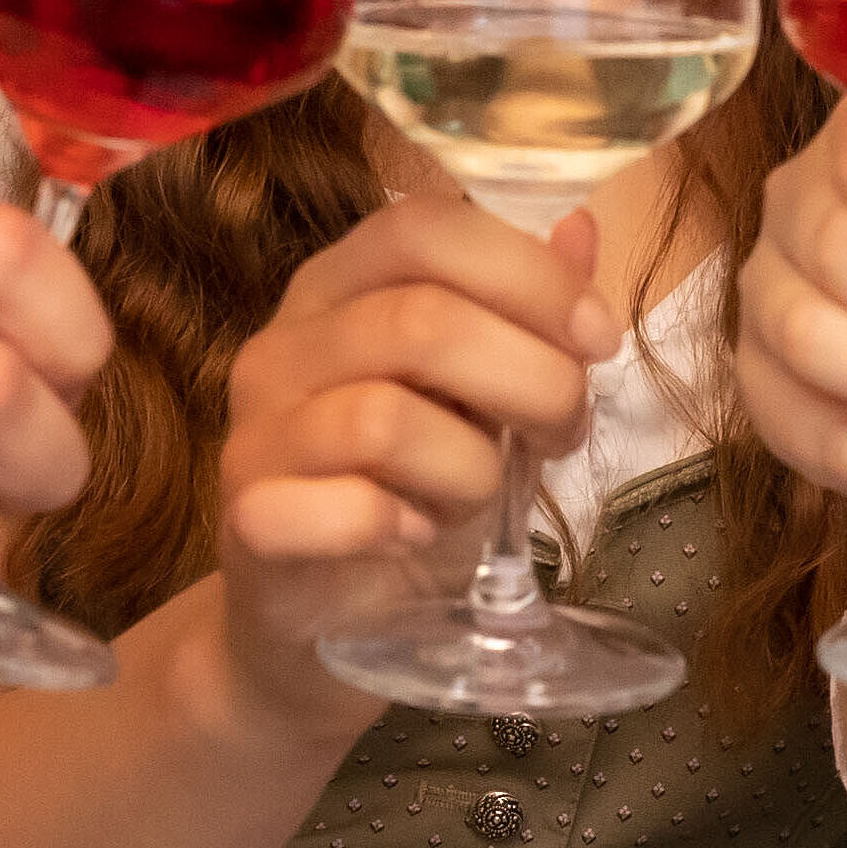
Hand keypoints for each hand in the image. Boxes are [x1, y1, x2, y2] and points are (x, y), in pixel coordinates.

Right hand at [209, 191, 617, 733]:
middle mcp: (284, 344)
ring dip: (470, 469)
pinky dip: (401, 526)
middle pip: (419, 320)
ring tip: (477, 497)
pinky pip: (337, 508)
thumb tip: (583, 229)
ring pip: (384, 420)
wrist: (324, 619)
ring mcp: (256, 433)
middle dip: (530, 380)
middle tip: (562, 434)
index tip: (598, 336)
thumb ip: (526, 315)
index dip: (527, 274)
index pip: (425, 229)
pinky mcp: (248, 521)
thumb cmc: (412, 488)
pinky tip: (417, 536)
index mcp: (339, 286)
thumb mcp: (485, 396)